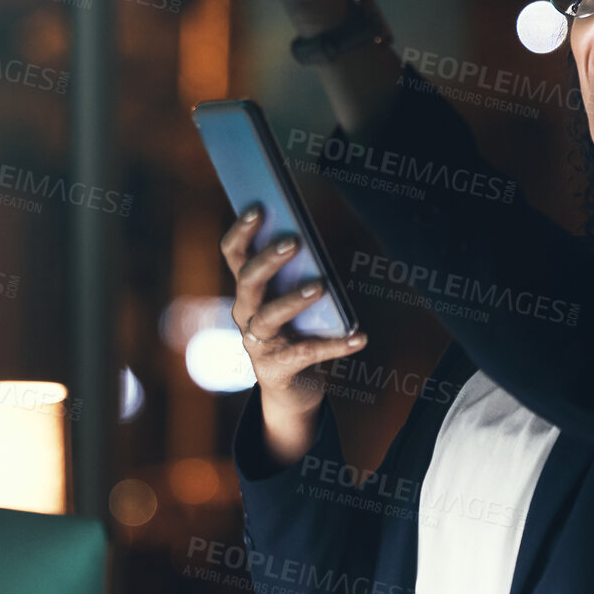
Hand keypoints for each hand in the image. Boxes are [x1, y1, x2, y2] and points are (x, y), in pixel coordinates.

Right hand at [220, 203, 367, 412]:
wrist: (292, 386)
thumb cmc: (295, 329)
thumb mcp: (290, 298)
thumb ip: (296, 272)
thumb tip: (313, 239)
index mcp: (248, 289)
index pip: (233, 254)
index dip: (241, 231)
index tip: (258, 207)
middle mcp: (246, 313)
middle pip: (247, 281)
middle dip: (268, 260)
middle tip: (294, 241)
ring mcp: (258, 344)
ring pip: (269, 317)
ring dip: (293, 299)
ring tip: (320, 285)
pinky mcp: (277, 369)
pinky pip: (307, 353)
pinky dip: (336, 345)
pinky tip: (360, 337)